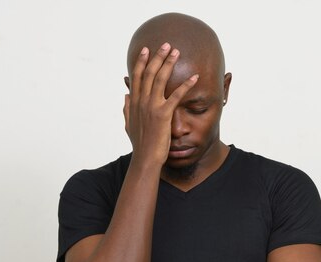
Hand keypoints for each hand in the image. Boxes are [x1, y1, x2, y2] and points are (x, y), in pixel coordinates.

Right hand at [124, 43, 198, 167]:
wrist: (145, 158)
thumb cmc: (140, 144)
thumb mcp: (129, 124)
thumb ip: (126, 108)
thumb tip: (125, 95)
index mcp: (134, 103)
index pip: (137, 77)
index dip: (141, 62)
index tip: (145, 50)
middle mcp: (141, 101)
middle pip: (149, 73)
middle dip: (157, 57)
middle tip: (166, 44)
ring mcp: (151, 107)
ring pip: (160, 79)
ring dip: (169, 63)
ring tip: (176, 52)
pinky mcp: (163, 115)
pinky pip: (176, 96)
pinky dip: (186, 85)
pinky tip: (195, 77)